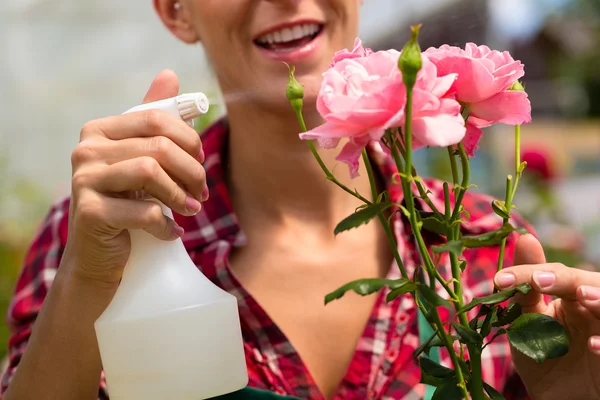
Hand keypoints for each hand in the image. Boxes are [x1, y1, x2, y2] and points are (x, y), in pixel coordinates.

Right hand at [63, 69, 206, 285]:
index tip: (202, 163)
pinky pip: (144, 210)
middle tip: (201, 194)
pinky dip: (166, 224)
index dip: (190, 140)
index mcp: (99, 130)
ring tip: (191, 211)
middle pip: (158, 146)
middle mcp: (85, 150)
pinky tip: (171, 232)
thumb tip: (169, 75)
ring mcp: (84, 180)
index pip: (157, 119)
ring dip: (180, 196)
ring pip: (151, 172)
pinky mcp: (90, 213)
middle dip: (191, 171)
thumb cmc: (124, 204)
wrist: (97, 256)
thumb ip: (151, 120)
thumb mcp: (139, 160)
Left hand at [494, 234, 599, 399]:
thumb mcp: (526, 325)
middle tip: (538, 280)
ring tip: (582, 297)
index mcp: (570, 295)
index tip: (499, 280)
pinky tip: (592, 345)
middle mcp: (592, 306)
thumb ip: (523, 291)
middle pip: (583, 282)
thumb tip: (524, 239)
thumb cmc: (544, 358)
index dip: (527, 274)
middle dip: (563, 278)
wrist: (558, 398)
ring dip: (598, 299)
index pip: (552, 275)